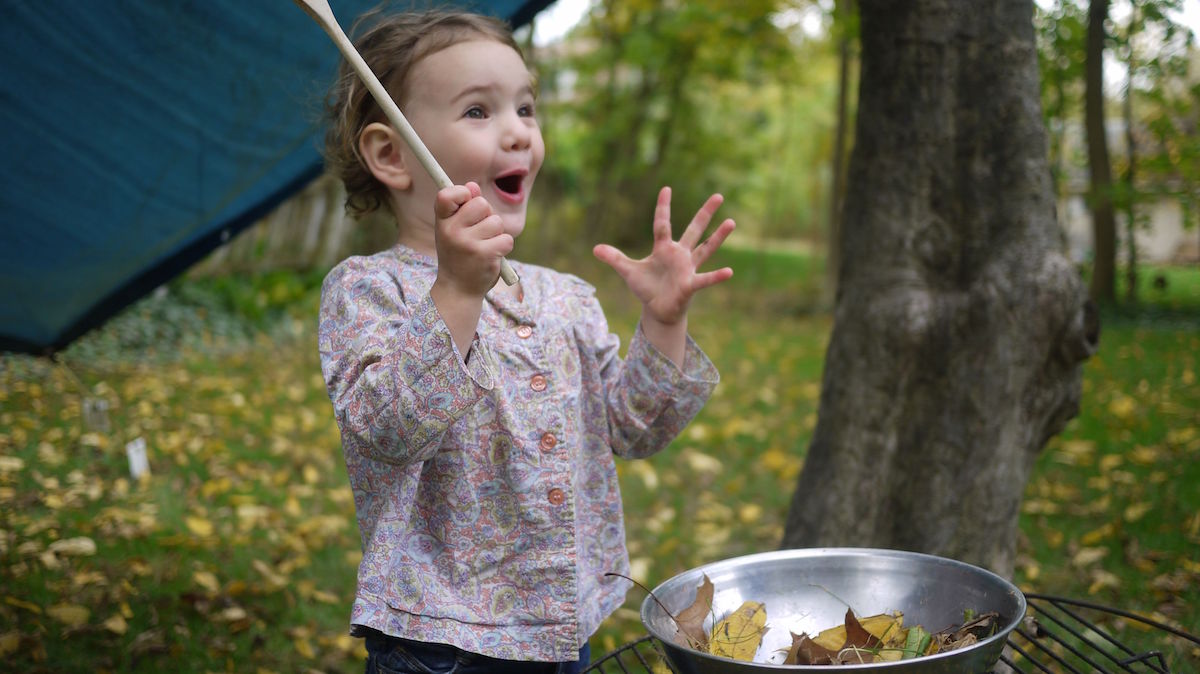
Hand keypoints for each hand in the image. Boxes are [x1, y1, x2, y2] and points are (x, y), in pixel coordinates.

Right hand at [433, 181, 512, 298]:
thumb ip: (464, 208)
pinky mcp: (485, 255)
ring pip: (496, 222)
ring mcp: (468, 243)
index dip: (461, 192)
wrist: (458, 290)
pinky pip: (506, 239)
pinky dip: (504, 246)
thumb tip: (473, 186)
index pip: (446, 194)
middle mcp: (451, 231)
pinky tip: (492, 256)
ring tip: (484, 246)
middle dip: (487, 215)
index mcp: (442, 222)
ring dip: (496, 233)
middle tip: (479, 232)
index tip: (467, 200)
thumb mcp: (454, 230)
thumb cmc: (458, 255)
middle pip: (481, 204)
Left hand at [593, 186, 734, 325]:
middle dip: (705, 213)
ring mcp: (687, 268)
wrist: (658, 310)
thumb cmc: (647, 288)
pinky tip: (730, 272)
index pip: (662, 224)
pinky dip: (716, 276)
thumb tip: (595, 248)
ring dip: (718, 236)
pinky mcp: (690, 284)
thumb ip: (615, 258)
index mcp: (663, 249)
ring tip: (732, 221)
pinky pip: (705, 279)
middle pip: (694, 229)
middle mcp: (679, 255)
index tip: (667, 188)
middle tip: (718, 195)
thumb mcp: (628, 272)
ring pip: (706, 249)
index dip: (663, 207)